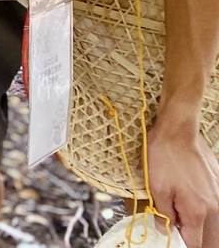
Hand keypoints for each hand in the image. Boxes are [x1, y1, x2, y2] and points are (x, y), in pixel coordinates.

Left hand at [148, 112, 218, 245]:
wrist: (177, 131)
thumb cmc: (165, 156)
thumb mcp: (156, 188)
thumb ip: (163, 214)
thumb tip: (166, 230)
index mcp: (198, 211)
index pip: (195, 243)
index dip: (182, 245)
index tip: (173, 240)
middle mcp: (215, 207)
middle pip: (211, 239)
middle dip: (196, 241)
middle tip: (181, 235)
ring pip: (216, 226)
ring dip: (204, 230)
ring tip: (185, 223)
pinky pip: (216, 209)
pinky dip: (207, 215)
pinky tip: (192, 207)